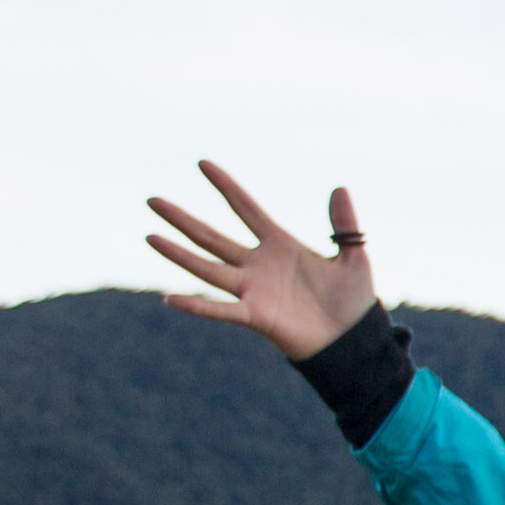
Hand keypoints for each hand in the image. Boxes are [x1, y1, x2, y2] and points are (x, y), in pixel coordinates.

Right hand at [144, 162, 380, 358]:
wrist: (355, 341)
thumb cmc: (352, 302)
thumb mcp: (353, 257)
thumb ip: (344, 225)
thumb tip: (339, 187)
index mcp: (279, 245)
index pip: (245, 208)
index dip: (225, 186)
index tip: (202, 163)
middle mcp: (257, 264)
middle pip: (211, 236)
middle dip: (182, 219)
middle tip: (152, 199)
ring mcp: (252, 289)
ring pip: (206, 267)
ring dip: (178, 254)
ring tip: (150, 237)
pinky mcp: (255, 315)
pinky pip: (221, 310)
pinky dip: (197, 306)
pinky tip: (169, 299)